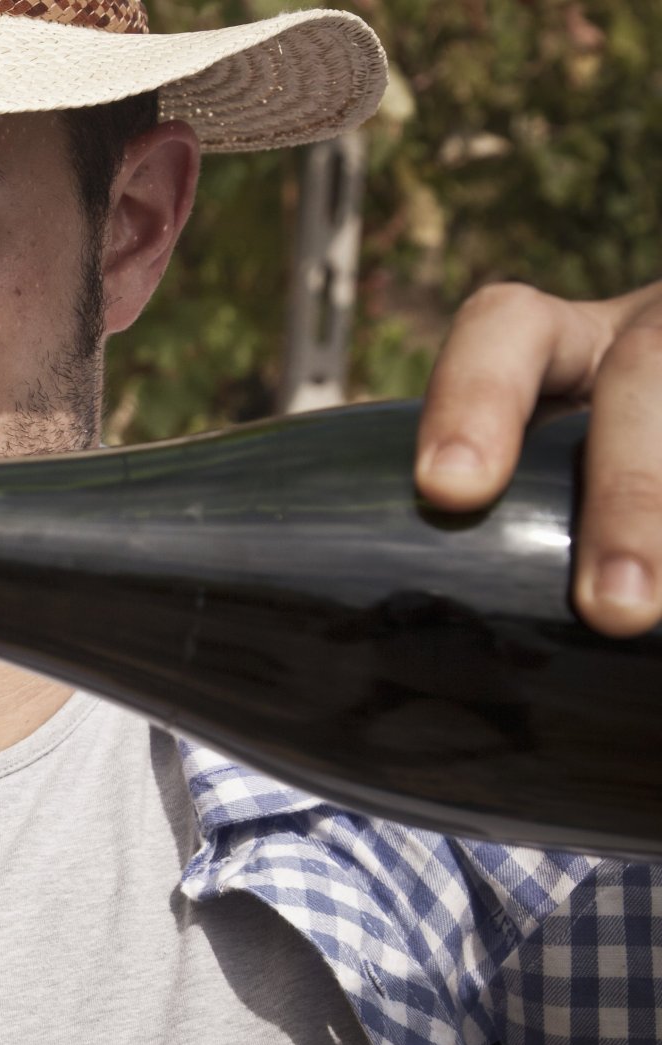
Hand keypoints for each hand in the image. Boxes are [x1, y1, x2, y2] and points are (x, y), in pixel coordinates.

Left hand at [416, 277, 661, 636]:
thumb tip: (426, 696)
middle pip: (649, 372)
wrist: (658, 427)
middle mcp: (655, 333)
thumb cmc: (581, 473)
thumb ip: (494, 533)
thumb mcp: (544, 474)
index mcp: (563, 345)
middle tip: (618, 608)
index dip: (473, 397)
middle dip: (635, 490)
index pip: (505, 330)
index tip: (448, 491)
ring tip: (652, 612)